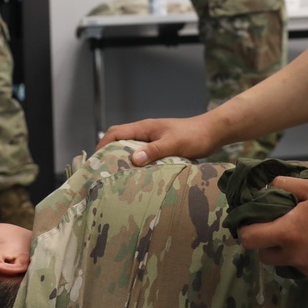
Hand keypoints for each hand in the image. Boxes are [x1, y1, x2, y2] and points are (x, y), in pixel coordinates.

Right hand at [95, 115, 218, 165]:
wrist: (213, 132)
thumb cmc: (194, 136)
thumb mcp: (173, 144)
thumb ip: (154, 151)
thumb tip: (133, 160)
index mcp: (145, 128)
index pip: (115, 133)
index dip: (102, 146)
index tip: (94, 162)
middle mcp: (146, 132)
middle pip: (120, 140)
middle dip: (108, 154)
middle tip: (101, 173)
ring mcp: (153, 139)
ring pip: (131, 148)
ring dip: (122, 160)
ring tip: (116, 178)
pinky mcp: (161, 147)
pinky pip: (143, 155)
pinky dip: (136, 164)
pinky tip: (138, 177)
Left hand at [237, 176, 307, 284]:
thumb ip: (287, 185)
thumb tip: (269, 184)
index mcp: (289, 232)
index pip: (250, 239)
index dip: (245, 231)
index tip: (250, 224)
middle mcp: (296, 256)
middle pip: (266, 257)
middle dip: (267, 244)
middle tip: (279, 229)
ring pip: (289, 265)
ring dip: (291, 253)